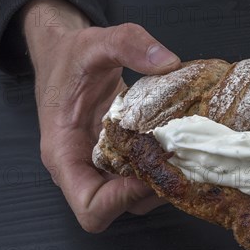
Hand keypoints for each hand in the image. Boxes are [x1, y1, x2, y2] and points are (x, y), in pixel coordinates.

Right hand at [23, 0, 180, 231]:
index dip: (123, 200)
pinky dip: (161, 165)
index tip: (154, 169)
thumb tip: (167, 62)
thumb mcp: (94, 42)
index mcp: (64, 154)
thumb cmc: (69, 56)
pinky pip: (140, 174)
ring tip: (186, 152)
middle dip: (153, 189)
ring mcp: (101, 165)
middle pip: (120, 207)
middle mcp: (82, 168)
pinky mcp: (117, 156)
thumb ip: (128, 44)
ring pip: (135, 195)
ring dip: (163, 179)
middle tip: (182, 160)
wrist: (63, 55)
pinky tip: (180, 144)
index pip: (90, 207)